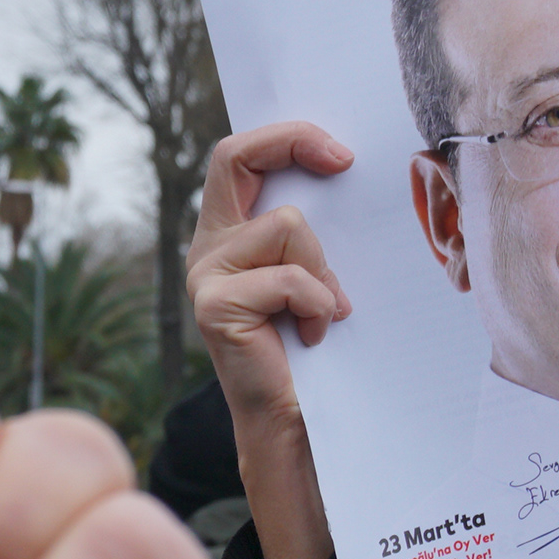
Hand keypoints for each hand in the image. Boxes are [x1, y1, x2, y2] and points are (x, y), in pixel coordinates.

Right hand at [183, 121, 356, 558]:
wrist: (297, 422)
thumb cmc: (317, 348)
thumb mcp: (317, 271)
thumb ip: (314, 229)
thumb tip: (354, 169)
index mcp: (226, 233)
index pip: (238, 156)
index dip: (286, 137)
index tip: (340, 153)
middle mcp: (206, 249)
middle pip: (233, 157)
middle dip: (292, 143)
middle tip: (343, 162)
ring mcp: (204, 278)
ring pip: (285, 225)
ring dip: (323, 267)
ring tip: (325, 311)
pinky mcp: (215, 308)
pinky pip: (287, 276)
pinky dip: (317, 302)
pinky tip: (315, 334)